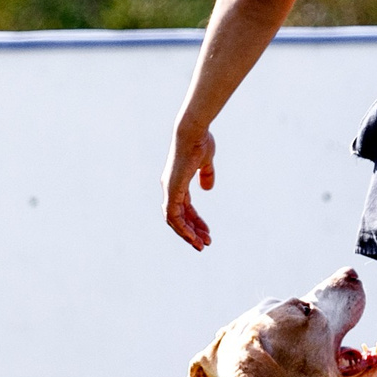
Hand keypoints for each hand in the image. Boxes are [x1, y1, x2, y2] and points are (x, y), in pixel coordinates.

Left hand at [164, 123, 216, 249]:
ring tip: (201, 245)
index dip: (195, 221)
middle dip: (192, 232)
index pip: (184, 208)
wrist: (193, 131)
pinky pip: (174, 216)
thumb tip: (207, 189)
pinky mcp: (171, 190)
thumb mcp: (206, 162)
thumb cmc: (200, 141)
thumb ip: (206, 174)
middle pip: (179, 217)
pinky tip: (193, 236)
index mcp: (177, 182)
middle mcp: (170, 187)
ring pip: (175, 220)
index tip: (207, 231)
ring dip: (188, 234)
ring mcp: (169, 189)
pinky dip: (182, 228)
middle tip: (204, 244)